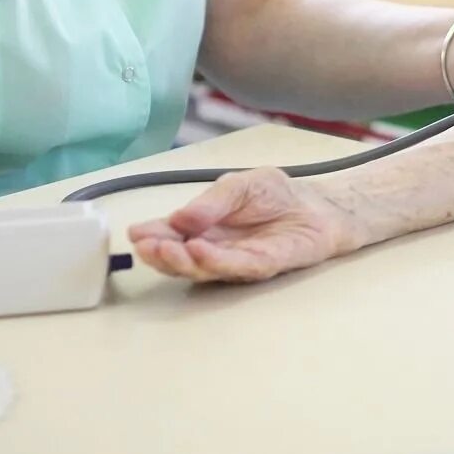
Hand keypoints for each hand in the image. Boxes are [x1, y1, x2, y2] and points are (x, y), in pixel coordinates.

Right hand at [128, 168, 365, 282]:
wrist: (318, 205)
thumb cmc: (276, 195)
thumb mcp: (238, 185)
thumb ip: (211, 202)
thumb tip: (178, 219)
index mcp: (203, 227)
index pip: (171, 236)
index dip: (151, 237)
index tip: (134, 234)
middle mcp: (215, 249)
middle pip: (180, 259)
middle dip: (160, 254)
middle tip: (145, 246)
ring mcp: (236, 261)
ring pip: (202, 268)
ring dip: (180, 261)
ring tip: (164, 250)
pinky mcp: (262, 266)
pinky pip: (234, 267)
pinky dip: (214, 261)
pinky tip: (198, 250)